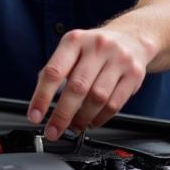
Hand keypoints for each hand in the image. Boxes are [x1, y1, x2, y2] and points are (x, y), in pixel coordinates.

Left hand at [27, 26, 156, 139]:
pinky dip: (100, 118)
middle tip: (53, 131)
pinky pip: (115, 104)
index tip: (35, 116)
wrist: (132, 38)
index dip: (42, 97)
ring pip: (97, 98)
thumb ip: (57, 71)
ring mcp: (119, 59)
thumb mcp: (72, 49)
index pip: (54, 72)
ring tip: (74, 127)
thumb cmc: (95, 49)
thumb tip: (40, 103)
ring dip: (83, 119)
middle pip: (77, 87)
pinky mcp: (134, 74)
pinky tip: (92, 121)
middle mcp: (97, 46)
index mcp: (75, 40)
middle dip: (62, 115)